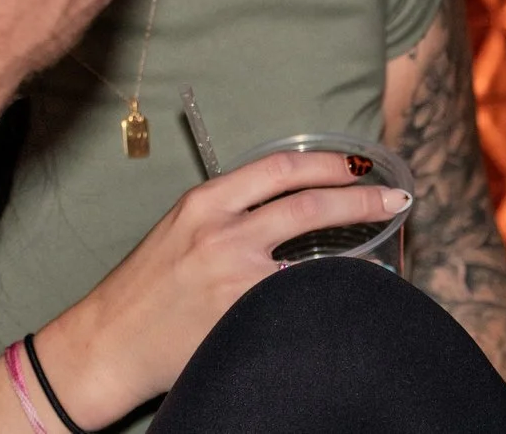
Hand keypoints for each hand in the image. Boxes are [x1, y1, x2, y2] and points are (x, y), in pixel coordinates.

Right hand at [36, 150, 415, 426]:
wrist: (109, 342)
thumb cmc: (144, 289)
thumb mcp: (179, 230)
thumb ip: (227, 213)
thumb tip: (286, 204)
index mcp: (204, 202)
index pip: (279, 168)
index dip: (327, 163)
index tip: (359, 164)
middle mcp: (221, 232)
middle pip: (307, 204)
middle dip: (361, 198)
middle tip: (396, 197)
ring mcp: (235, 278)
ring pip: (316, 255)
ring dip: (360, 248)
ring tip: (388, 244)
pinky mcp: (243, 319)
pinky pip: (303, 299)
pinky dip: (334, 293)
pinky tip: (356, 294)